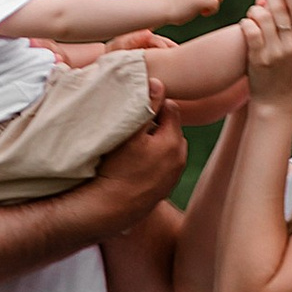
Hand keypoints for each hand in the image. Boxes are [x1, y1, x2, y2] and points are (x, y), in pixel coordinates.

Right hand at [74, 107, 186, 229]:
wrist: (110, 209)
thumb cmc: (117, 168)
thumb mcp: (130, 133)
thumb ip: (147, 106)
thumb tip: (159, 82)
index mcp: (174, 141)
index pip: (171, 108)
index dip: (153, 106)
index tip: (135, 111)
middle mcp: (180, 159)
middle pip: (170, 128)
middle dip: (155, 125)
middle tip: (132, 128)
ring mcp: (174, 176)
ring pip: (167, 147)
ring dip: (154, 143)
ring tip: (133, 148)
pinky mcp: (165, 188)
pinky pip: (163, 164)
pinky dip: (153, 160)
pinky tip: (135, 165)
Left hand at [242, 0, 291, 109]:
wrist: (277, 101)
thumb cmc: (289, 69)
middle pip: (283, 8)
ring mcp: (277, 52)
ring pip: (264, 17)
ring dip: (256, 9)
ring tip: (254, 9)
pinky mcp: (260, 60)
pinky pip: (250, 31)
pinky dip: (246, 23)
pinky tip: (246, 23)